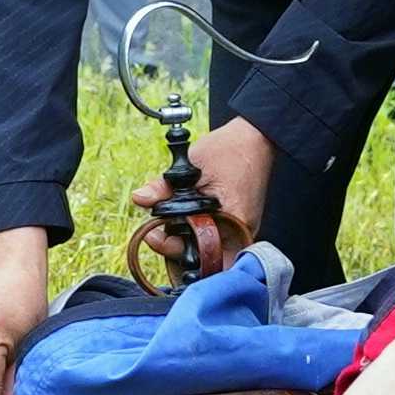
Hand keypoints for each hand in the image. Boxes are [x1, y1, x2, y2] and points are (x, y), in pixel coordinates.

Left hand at [131, 116, 277, 277]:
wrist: (254, 138)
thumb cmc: (229, 150)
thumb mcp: (191, 165)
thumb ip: (163, 186)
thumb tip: (140, 198)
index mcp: (233, 223)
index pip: (201, 255)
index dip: (172, 248)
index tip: (154, 235)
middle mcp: (240, 234)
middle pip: (201, 256)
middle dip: (175, 244)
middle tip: (155, 230)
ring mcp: (239, 231)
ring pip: (205, 248)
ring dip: (184, 236)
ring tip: (169, 218)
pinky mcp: (236, 225)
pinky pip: (212, 236)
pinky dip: (195, 229)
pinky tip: (185, 218)